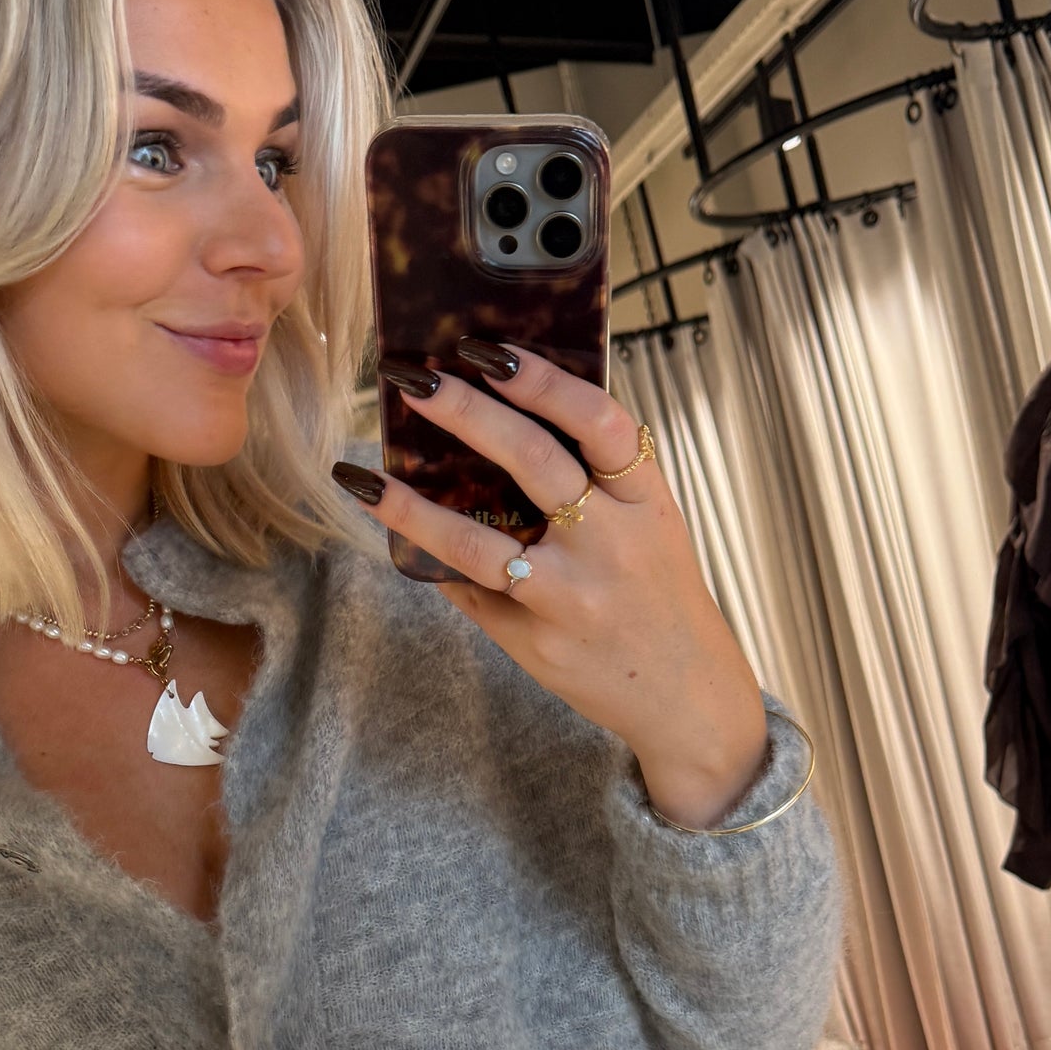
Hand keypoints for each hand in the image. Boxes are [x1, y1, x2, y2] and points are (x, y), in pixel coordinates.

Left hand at [333, 343, 767, 828]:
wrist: (688, 697)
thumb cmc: (660, 597)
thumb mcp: (653, 526)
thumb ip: (600, 479)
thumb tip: (503, 416)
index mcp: (647, 500)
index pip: (598, 421)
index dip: (543, 380)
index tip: (491, 352)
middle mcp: (612, 542)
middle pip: (533, 461)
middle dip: (468, 413)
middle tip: (415, 381)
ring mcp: (571, 595)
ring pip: (477, 540)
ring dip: (412, 504)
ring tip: (363, 476)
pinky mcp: (537, 639)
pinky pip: (470, 590)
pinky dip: (431, 559)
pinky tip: (393, 533)